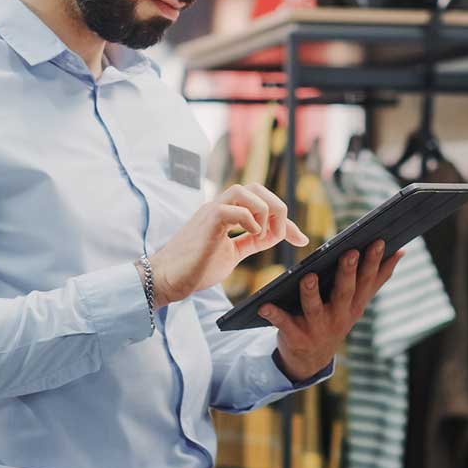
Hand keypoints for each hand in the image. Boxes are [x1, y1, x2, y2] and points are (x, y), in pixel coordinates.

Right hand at [147, 183, 308, 308]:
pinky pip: (234, 209)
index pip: (262, 202)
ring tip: (263, 236)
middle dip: (278, 209)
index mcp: (227, 213)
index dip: (285, 220)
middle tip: (281, 236)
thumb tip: (275, 237)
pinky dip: (250, 221)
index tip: (299, 239)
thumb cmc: (196, 268)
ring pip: (246, 190)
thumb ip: (250, 242)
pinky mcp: (207, 221)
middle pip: (257, 188)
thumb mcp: (232, 254)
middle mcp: (220, 206)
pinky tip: (252, 237)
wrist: (167, 279)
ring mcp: (212, 211)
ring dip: (265, 212)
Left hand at [258, 239, 403, 381]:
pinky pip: (283, 323)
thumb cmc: (335, 318)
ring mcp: (317, 328)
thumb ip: (377, 278)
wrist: (310, 359)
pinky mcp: (295, 336)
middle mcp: (339, 316)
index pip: (367, 281)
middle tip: (350, 252)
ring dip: (311, 292)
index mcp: (355, 305)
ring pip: (314, 308)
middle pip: (344, 292)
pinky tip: (264, 305)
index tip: (378, 241)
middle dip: (348, 272)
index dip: (374, 262)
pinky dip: (273, 315)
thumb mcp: (358, 302)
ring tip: (308, 276)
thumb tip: (401, 251)